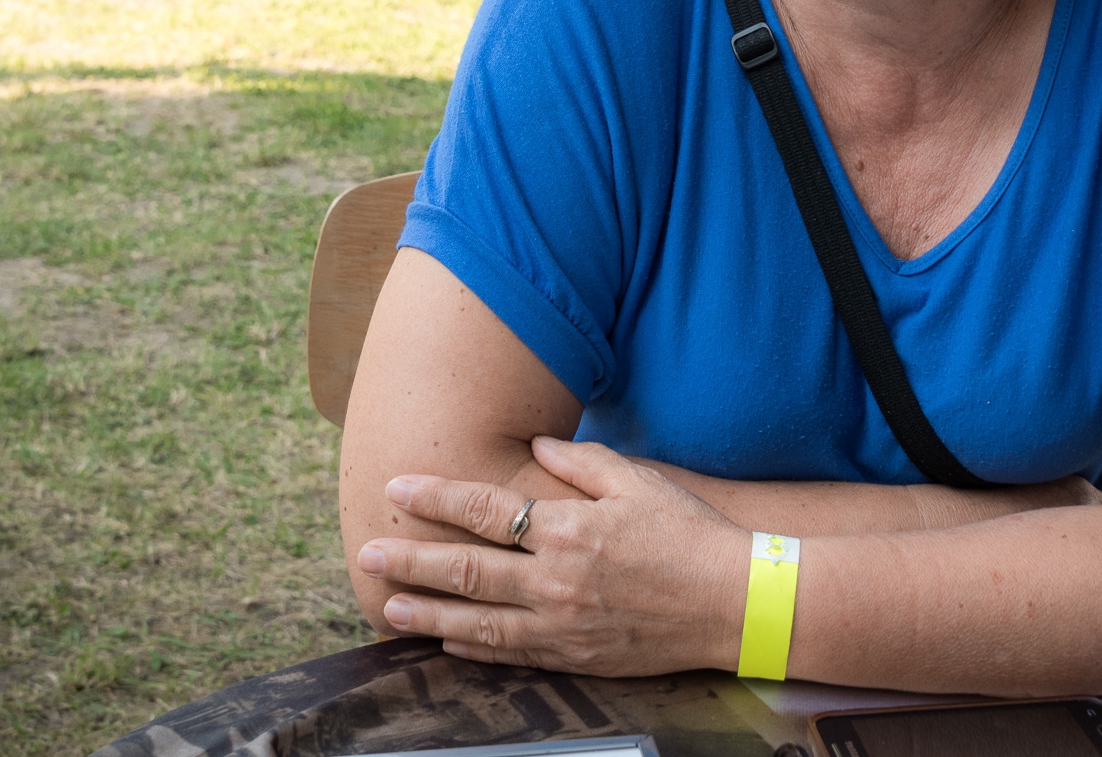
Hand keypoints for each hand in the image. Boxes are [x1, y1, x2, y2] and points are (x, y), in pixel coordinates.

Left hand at [355, 435, 750, 675]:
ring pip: (477, 621)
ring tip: (386, 604)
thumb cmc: (689, 534)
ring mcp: (563, 624)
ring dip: (426, 611)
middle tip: (365, 553)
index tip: (396, 488)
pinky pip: (511, 654)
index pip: (485, 509)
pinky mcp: (576, 657)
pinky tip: (445, 640)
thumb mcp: (637, 481)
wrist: (735, 602)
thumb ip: (580, 462)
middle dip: (410, 559)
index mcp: (569, 528)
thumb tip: (535, 445)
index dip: (436, 497)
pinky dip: (472, 647)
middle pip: (466, 568)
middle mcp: (556, 579)